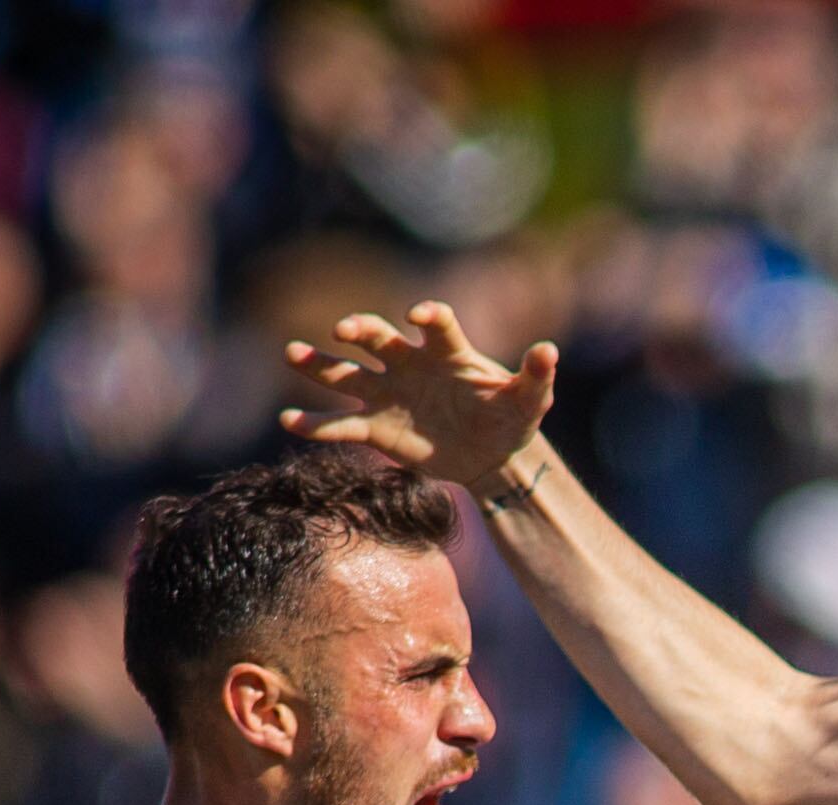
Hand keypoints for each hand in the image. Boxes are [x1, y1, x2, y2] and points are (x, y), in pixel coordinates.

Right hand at [279, 302, 558, 491]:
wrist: (490, 455)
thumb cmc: (509, 418)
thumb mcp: (530, 401)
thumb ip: (536, 376)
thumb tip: (549, 351)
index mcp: (446, 351)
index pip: (435, 324)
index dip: (428, 316)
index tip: (418, 316)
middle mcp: (408, 363)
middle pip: (378, 337)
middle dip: (361, 329)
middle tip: (344, 330)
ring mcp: (388, 393)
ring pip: (346, 373)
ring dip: (319, 363)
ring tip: (292, 354)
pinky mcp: (376, 427)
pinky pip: (340, 424)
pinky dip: (315, 424)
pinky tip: (289, 422)